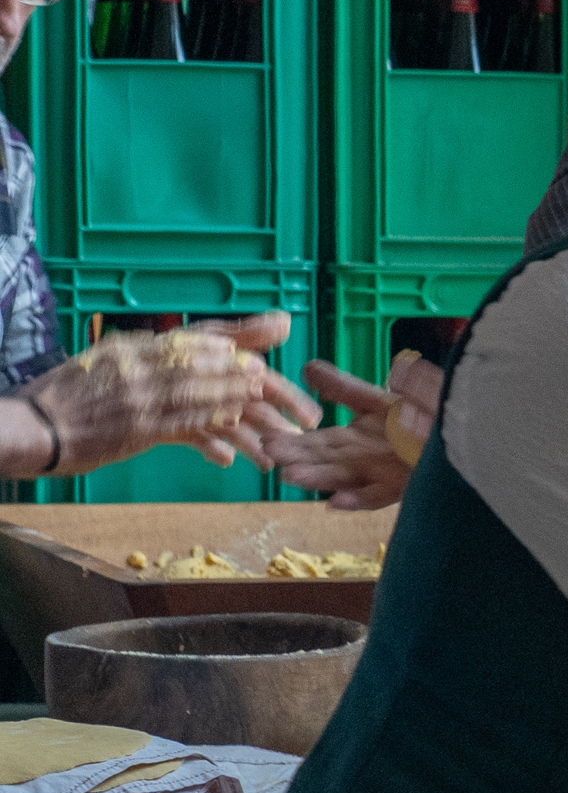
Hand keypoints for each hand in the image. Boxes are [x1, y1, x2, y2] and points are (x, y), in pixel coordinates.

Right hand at [24, 313, 319, 475]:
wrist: (35, 425)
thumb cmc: (74, 396)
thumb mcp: (117, 364)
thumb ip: (165, 359)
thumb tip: (213, 356)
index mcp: (144, 344)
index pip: (206, 335)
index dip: (247, 340)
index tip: (281, 351)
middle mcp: (149, 362)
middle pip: (224, 370)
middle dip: (272, 394)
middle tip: (308, 414)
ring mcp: (144, 394)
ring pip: (215, 402)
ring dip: (254, 424)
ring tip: (285, 442)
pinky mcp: (137, 427)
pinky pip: (185, 431)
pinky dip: (211, 442)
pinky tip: (232, 457)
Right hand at [270, 359, 435, 509]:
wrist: (465, 426)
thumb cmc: (424, 412)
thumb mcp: (380, 399)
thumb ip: (345, 388)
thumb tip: (307, 369)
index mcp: (357, 439)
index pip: (320, 441)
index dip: (295, 442)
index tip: (266, 440)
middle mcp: (367, 459)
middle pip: (328, 460)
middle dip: (300, 459)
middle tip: (270, 456)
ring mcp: (387, 474)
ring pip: (348, 478)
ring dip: (321, 479)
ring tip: (292, 477)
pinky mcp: (408, 485)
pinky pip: (381, 495)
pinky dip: (359, 499)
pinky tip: (336, 501)